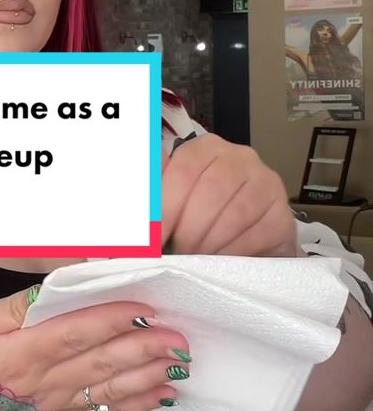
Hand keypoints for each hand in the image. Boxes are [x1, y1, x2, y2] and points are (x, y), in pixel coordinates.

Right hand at [0, 291, 190, 410]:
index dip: (110, 320)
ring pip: (110, 390)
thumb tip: (51, 290)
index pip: (73, 333)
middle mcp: (44, 383)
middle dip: (143, 348)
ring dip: (149, 376)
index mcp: (20, 354)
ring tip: (180, 363)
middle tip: (178, 336)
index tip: (143, 307)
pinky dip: (136, 406)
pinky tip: (162, 395)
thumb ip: (12, 309)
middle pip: (101, 363)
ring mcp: (57, 407)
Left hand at [162, 134, 299, 255]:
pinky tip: (222, 262)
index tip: (151, 241)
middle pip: (210, 192)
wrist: (247, 240)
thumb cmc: (201, 218)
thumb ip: (150, 196)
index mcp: (205, 148)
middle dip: (188, 230)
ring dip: (210, 243)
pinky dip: (234, 252)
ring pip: (235, 214)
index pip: (183, 171)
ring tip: (198, 259)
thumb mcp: (171, 200)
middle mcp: (239, 158)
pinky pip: (258, 234)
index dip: (164, 210)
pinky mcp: (282, 213)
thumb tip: (129, 212)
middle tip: (178, 253)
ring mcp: (266, 183)